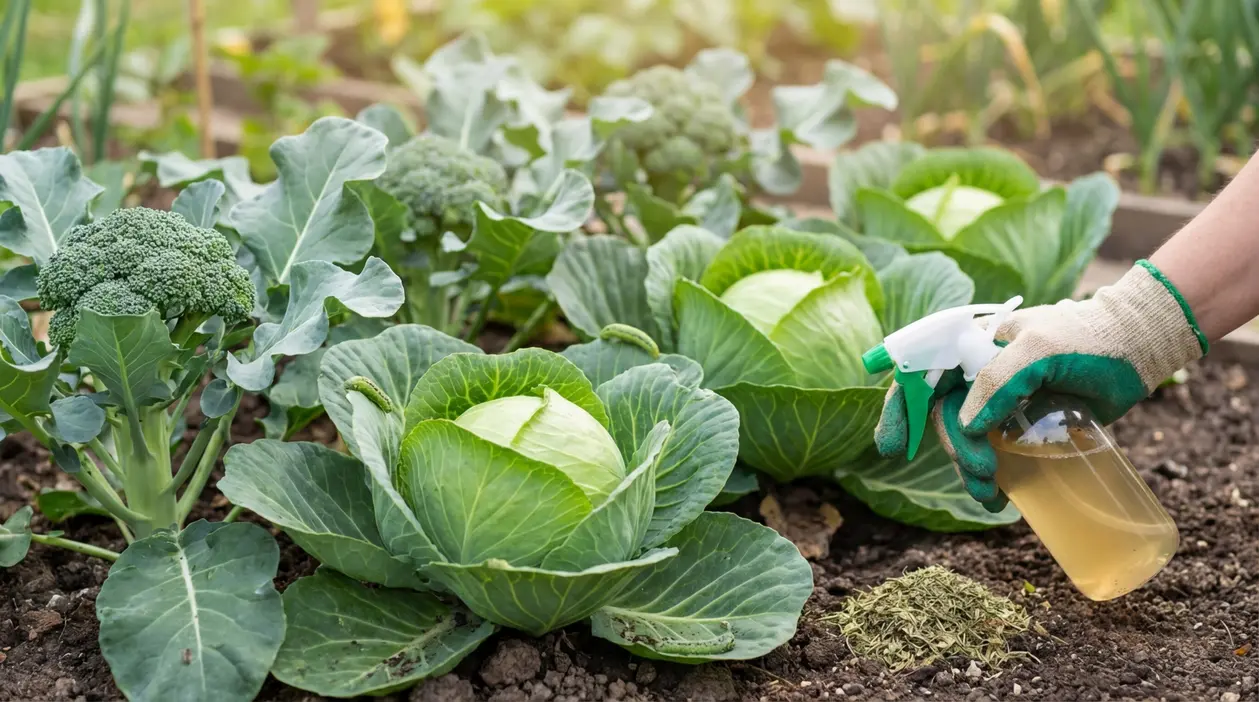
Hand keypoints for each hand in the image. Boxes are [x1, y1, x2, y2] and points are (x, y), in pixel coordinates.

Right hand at [876, 261, 1206, 509]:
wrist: (1138, 348)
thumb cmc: (1087, 338)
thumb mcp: (1039, 350)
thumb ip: (999, 380)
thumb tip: (968, 425)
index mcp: (971, 346)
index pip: (919, 374)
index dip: (899, 410)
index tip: (893, 449)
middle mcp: (978, 374)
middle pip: (942, 416)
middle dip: (954, 449)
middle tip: (983, 471)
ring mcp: (1000, 401)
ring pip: (967, 440)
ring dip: (969, 471)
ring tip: (990, 496)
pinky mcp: (1024, 423)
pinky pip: (995, 452)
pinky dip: (992, 477)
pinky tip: (1002, 496)